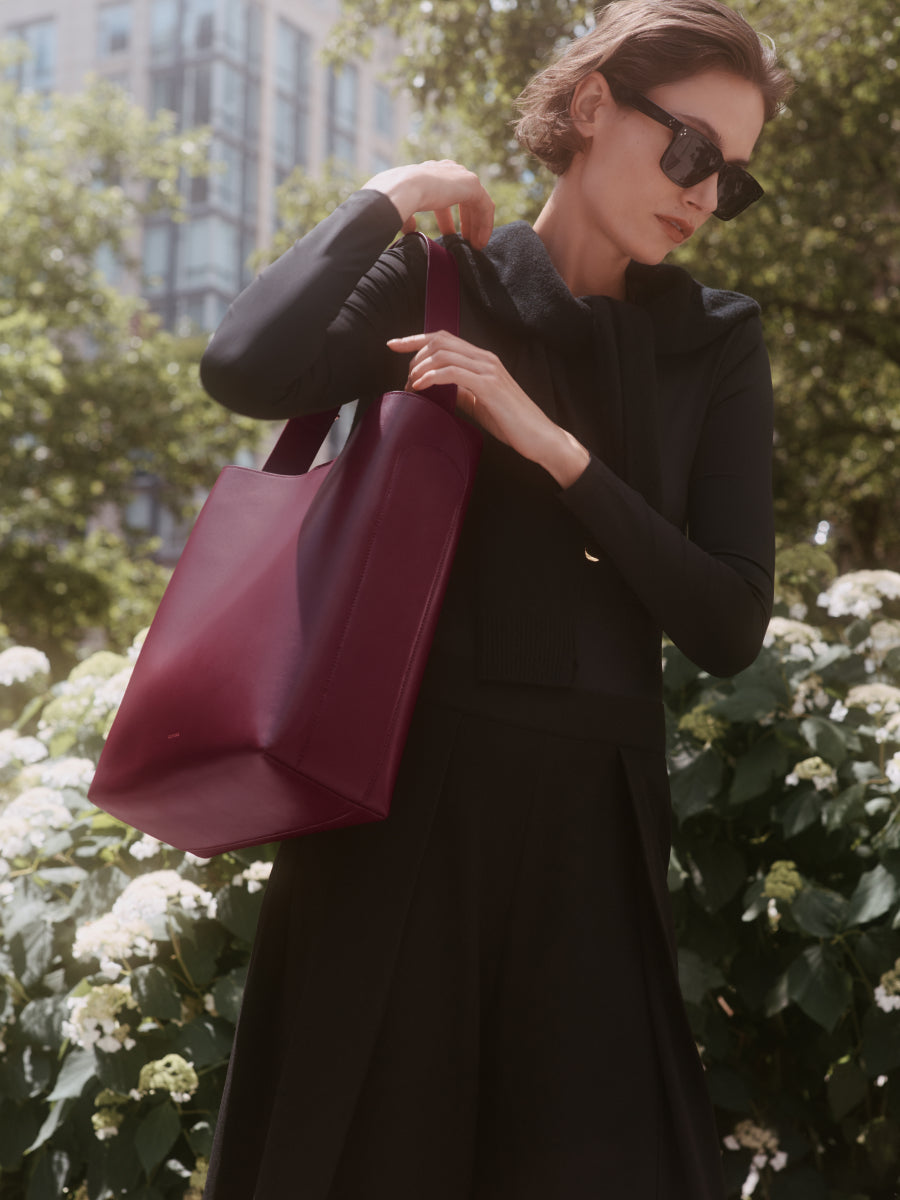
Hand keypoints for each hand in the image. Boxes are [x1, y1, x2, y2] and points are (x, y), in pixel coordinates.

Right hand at [362, 160, 494, 249]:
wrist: (402, 189)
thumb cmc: (395, 199)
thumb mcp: (402, 209)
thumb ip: (409, 218)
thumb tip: (410, 229)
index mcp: (430, 174)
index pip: (444, 194)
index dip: (447, 217)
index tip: (448, 235)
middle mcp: (447, 171)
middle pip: (463, 198)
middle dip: (466, 221)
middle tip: (464, 241)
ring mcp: (461, 176)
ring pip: (476, 203)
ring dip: (477, 225)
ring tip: (475, 245)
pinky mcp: (472, 185)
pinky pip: (485, 206)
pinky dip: (485, 225)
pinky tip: (480, 242)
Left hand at [387, 330, 589, 487]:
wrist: (540, 438)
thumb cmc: (512, 424)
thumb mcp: (480, 404)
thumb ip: (461, 392)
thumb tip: (437, 390)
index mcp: (482, 360)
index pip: (443, 338)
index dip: (415, 338)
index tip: (393, 345)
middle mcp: (485, 359)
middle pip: (439, 340)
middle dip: (414, 354)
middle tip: (405, 379)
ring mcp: (488, 370)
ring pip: (443, 353)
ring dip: (420, 367)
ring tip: (410, 385)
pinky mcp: (489, 386)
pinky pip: (452, 372)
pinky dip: (431, 376)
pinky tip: (420, 386)